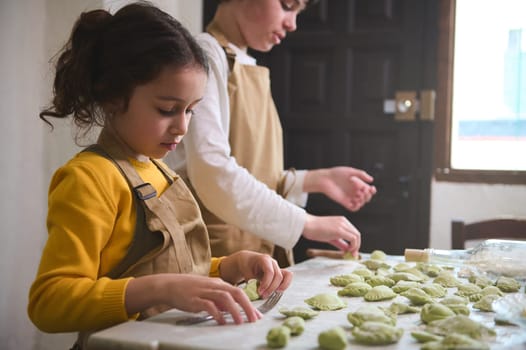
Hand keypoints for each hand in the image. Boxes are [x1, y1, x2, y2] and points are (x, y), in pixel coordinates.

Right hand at [125, 273, 260, 324]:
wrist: (170, 285)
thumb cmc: (190, 290)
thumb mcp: (208, 292)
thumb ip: (220, 300)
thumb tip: (231, 310)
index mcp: (219, 284)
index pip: (239, 292)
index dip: (250, 304)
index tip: (257, 316)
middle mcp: (214, 286)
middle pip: (236, 293)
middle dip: (247, 307)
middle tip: (254, 319)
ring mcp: (205, 291)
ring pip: (225, 298)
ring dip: (235, 310)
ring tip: (240, 322)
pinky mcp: (195, 299)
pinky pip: (209, 305)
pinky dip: (217, 313)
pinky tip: (221, 321)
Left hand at [219, 251, 292, 298]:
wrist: (247, 261)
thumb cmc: (246, 265)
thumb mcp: (246, 272)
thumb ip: (251, 281)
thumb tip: (255, 292)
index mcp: (264, 259)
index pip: (270, 272)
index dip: (266, 283)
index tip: (259, 292)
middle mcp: (273, 262)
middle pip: (278, 276)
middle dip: (271, 288)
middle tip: (262, 295)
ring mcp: (277, 267)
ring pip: (286, 277)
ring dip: (280, 287)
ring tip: (271, 294)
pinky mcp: (279, 273)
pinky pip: (287, 278)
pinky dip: (284, 285)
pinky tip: (276, 292)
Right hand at [302, 214, 360, 256]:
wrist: (306, 224)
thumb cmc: (315, 229)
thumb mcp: (330, 236)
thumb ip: (339, 242)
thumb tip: (346, 248)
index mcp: (342, 221)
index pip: (353, 232)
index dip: (355, 243)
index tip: (352, 252)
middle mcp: (344, 221)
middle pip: (357, 234)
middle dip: (357, 245)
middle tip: (353, 254)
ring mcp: (342, 225)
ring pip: (357, 236)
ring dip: (356, 246)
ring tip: (350, 254)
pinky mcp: (339, 230)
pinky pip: (352, 238)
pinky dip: (353, 246)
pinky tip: (347, 251)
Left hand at [304, 167, 376, 211]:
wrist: (325, 179)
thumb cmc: (336, 173)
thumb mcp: (351, 171)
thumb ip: (361, 174)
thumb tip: (371, 180)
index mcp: (357, 184)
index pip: (368, 190)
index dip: (372, 190)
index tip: (371, 188)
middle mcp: (354, 191)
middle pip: (366, 197)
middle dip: (368, 195)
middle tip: (363, 189)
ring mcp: (349, 197)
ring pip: (361, 203)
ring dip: (363, 200)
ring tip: (358, 194)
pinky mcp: (345, 202)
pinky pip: (353, 208)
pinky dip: (357, 206)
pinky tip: (356, 201)